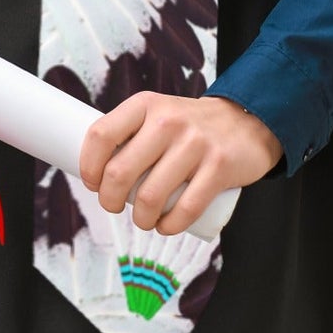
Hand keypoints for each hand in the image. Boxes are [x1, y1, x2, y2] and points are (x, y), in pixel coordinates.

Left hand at [78, 93, 282, 236]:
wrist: (245, 121)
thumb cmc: (189, 125)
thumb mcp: (157, 112)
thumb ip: (131, 132)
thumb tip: (95, 168)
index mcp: (145, 105)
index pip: (100, 134)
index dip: (88, 165)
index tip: (91, 182)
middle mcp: (166, 120)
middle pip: (120, 171)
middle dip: (109, 200)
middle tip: (112, 206)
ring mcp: (194, 144)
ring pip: (150, 196)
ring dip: (140, 219)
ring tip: (142, 219)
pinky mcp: (219, 167)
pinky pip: (185, 209)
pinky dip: (169, 226)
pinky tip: (164, 227)